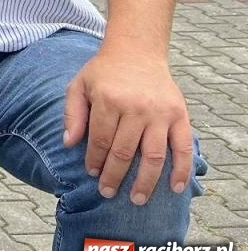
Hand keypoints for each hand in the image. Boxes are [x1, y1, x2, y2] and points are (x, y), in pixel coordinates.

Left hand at [64, 44, 192, 203]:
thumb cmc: (104, 72)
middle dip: (114, 176)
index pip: (101, 140)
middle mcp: (136, 107)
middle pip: (124, 151)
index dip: (95, 160)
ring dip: (146, 181)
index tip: (91, 173)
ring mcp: (160, 113)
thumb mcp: (79, 85)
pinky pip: (183, 147)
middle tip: (107, 192)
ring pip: (154, 156)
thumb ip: (72, 114)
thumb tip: (68, 144)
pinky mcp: (180, 115)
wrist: (136, 51)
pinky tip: (175, 188)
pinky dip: (182, 170)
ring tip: (137, 199)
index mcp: (109, 99)